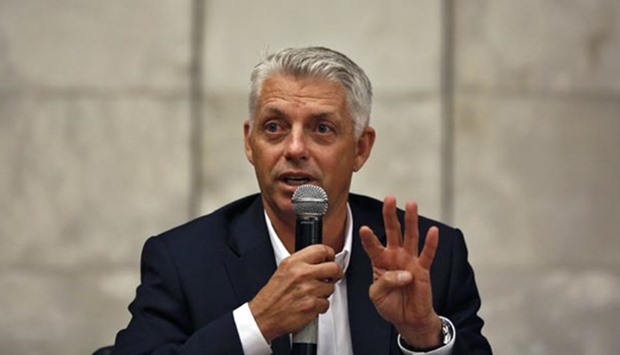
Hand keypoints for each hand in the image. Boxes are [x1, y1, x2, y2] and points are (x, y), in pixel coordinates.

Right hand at [248, 244, 343, 341]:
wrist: (264, 316)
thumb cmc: (272, 296)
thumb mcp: (283, 270)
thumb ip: (302, 263)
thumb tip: (321, 260)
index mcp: (294, 262)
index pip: (321, 250)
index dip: (330, 255)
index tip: (331, 259)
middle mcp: (302, 273)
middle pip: (333, 268)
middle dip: (336, 273)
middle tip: (332, 277)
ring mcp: (308, 289)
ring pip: (331, 287)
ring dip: (325, 292)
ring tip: (312, 294)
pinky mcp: (312, 305)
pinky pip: (326, 303)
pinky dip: (320, 306)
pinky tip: (310, 304)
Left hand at [360, 196, 441, 348]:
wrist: (408, 319)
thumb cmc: (390, 305)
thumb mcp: (376, 295)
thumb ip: (384, 282)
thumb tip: (403, 274)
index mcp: (380, 261)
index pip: (372, 246)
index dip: (368, 238)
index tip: (364, 229)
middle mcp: (395, 256)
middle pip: (392, 231)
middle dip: (390, 215)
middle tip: (389, 199)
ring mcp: (409, 261)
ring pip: (410, 236)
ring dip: (411, 220)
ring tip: (411, 204)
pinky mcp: (423, 269)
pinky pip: (427, 254)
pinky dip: (431, 243)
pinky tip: (433, 231)